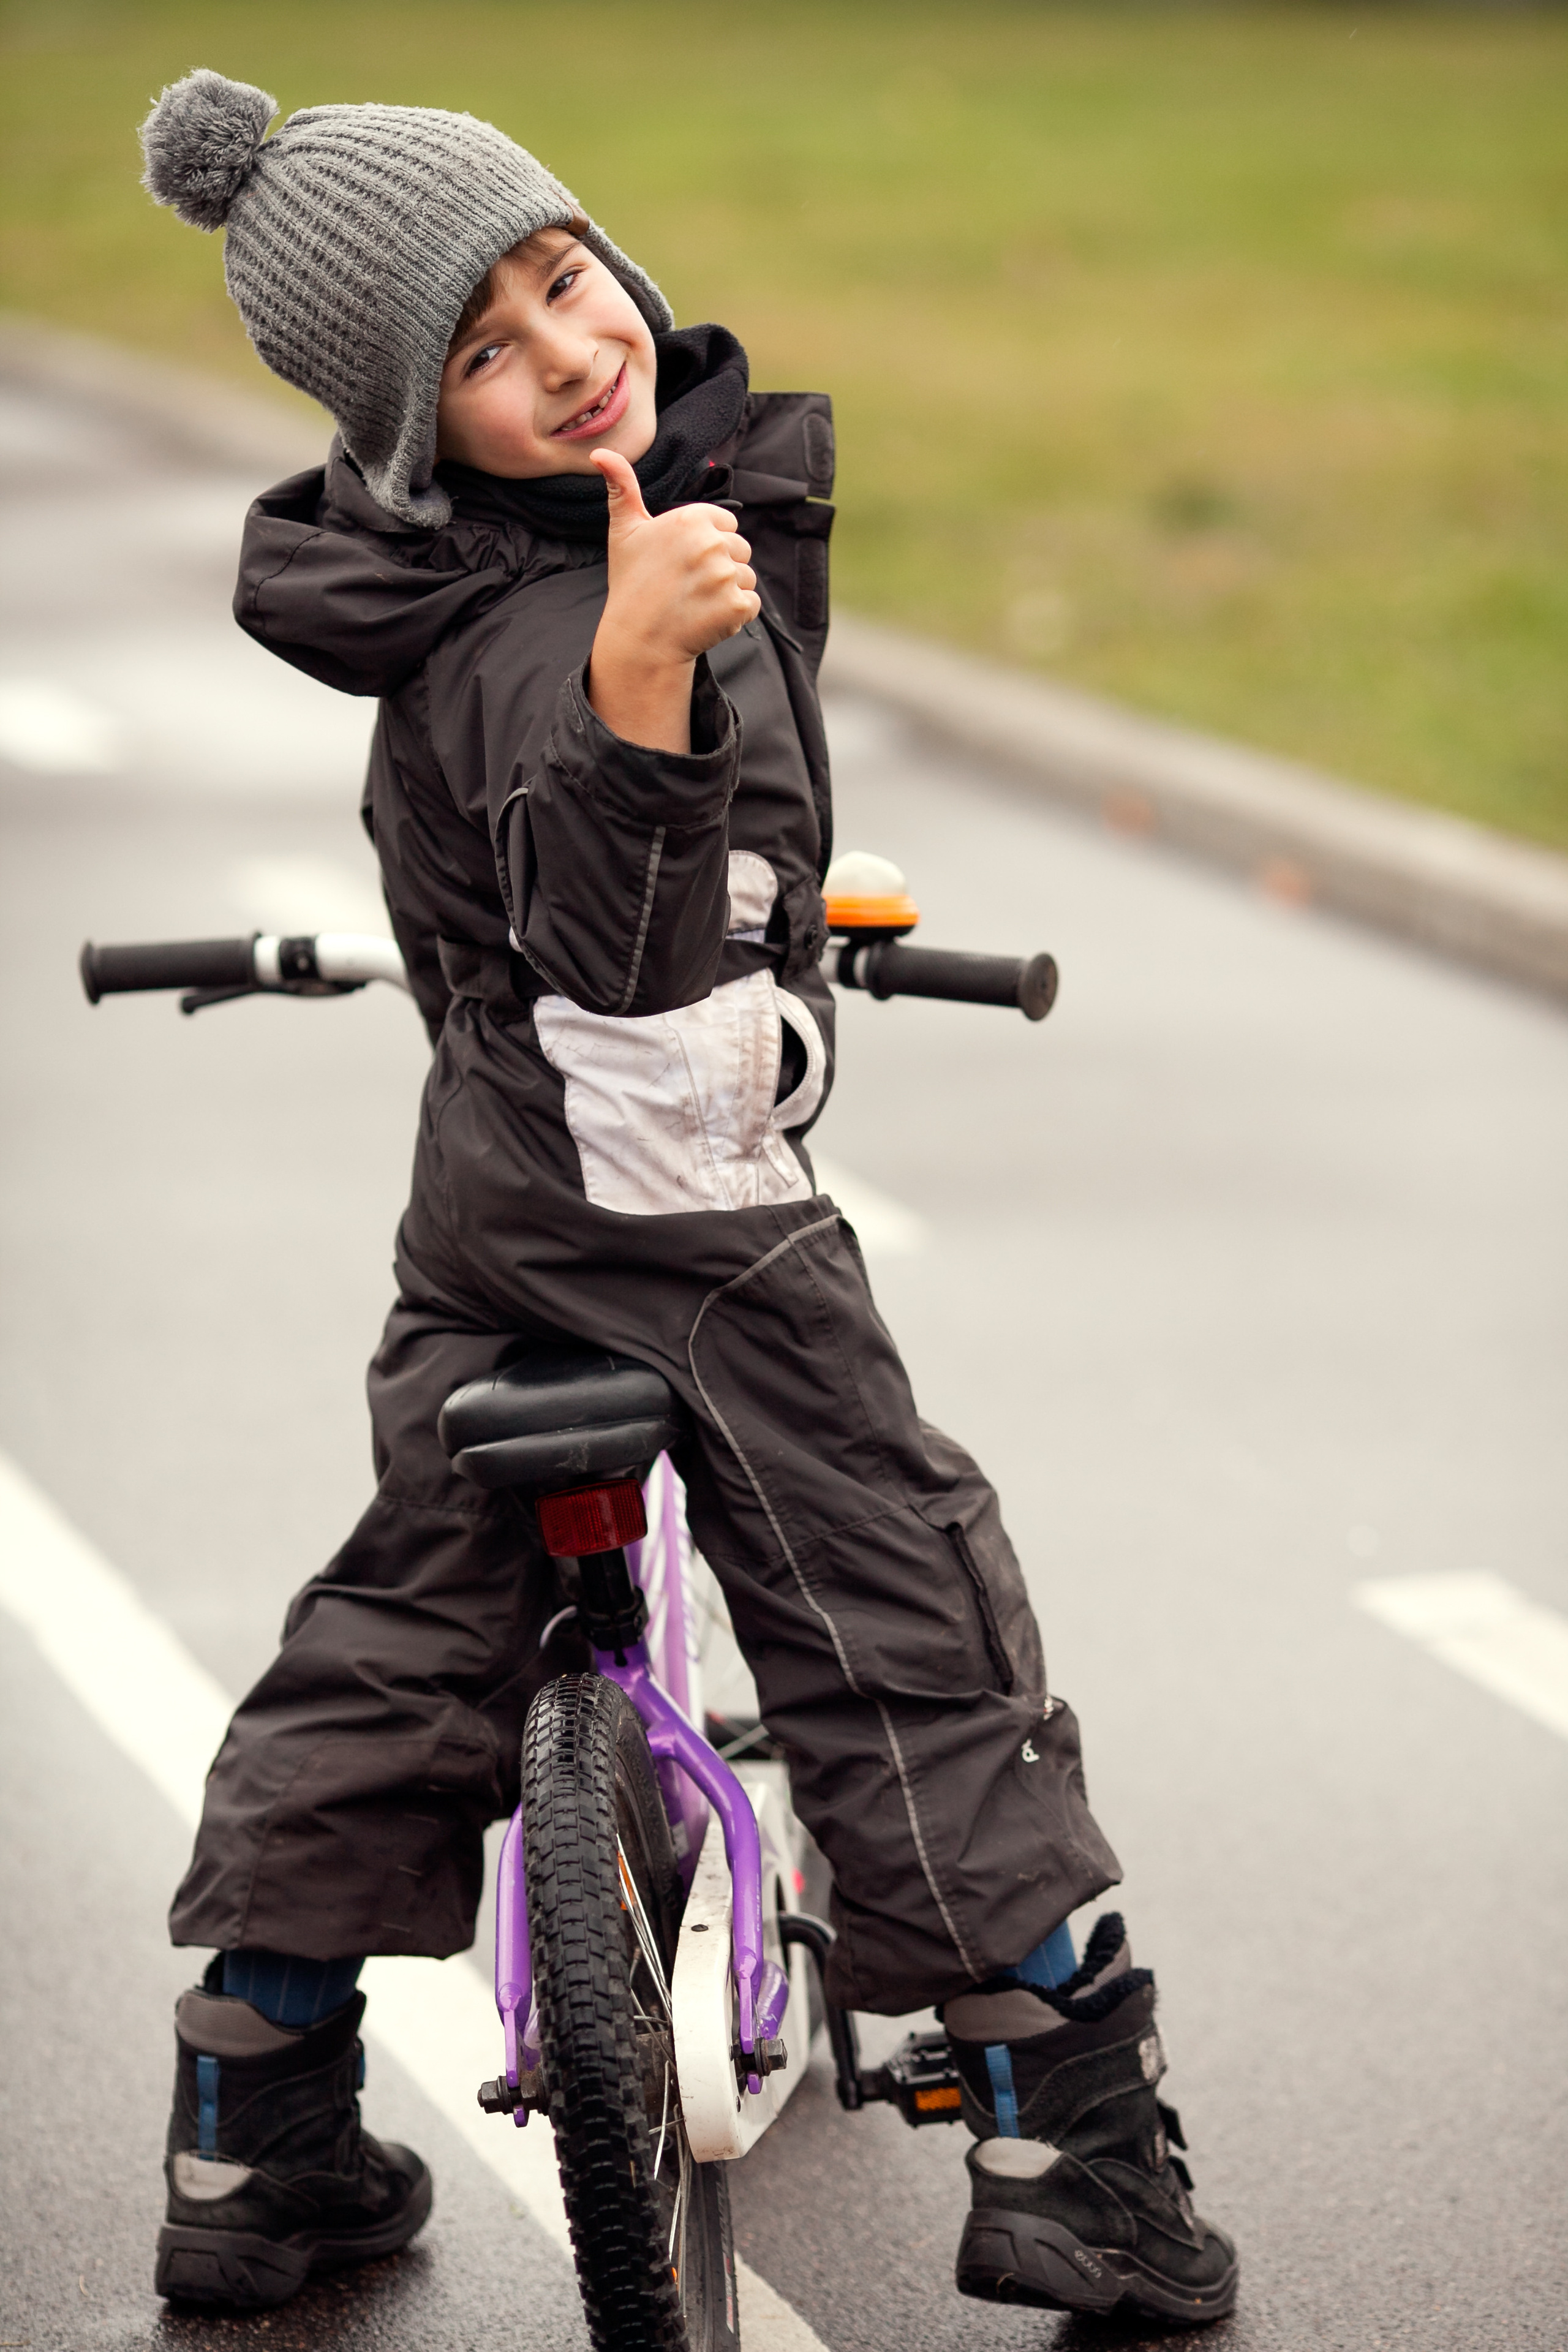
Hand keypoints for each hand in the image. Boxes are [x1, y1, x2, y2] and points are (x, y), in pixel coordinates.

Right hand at [586, 449, 759, 752]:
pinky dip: (735, 615)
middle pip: (740, 549)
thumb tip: (601, 453)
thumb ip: (622, 488)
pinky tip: (707, 618)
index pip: (727, 525)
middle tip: (688, 585)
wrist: (639, 640)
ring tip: (696, 603)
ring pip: (746, 577)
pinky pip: (751, 604)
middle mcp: (711, 543)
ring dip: (728, 592)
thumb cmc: (632, 584)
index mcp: (691, 519)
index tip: (685, 561)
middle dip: (721, 567)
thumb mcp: (624, 530)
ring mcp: (725, 576)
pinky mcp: (737, 606)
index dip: (709, 544)